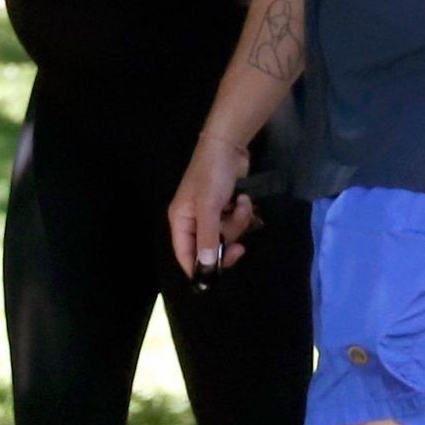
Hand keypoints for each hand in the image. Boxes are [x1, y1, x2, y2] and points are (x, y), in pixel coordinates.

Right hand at [168, 133, 256, 278]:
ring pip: (226, 235)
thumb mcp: (209, 207)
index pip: (184, 254)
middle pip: (209, 248)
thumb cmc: (212, 175)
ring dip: (237, 223)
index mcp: (181, 221)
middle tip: (239, 248)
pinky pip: (235, 223)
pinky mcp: (226, 207)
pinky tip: (243, 199)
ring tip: (240, 205)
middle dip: (225, 243)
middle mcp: (193, 220)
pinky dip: (241, 213)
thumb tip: (206, 265)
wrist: (229, 146)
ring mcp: (211, 214)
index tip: (214, 278)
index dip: (198, 268)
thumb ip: (208, 237)